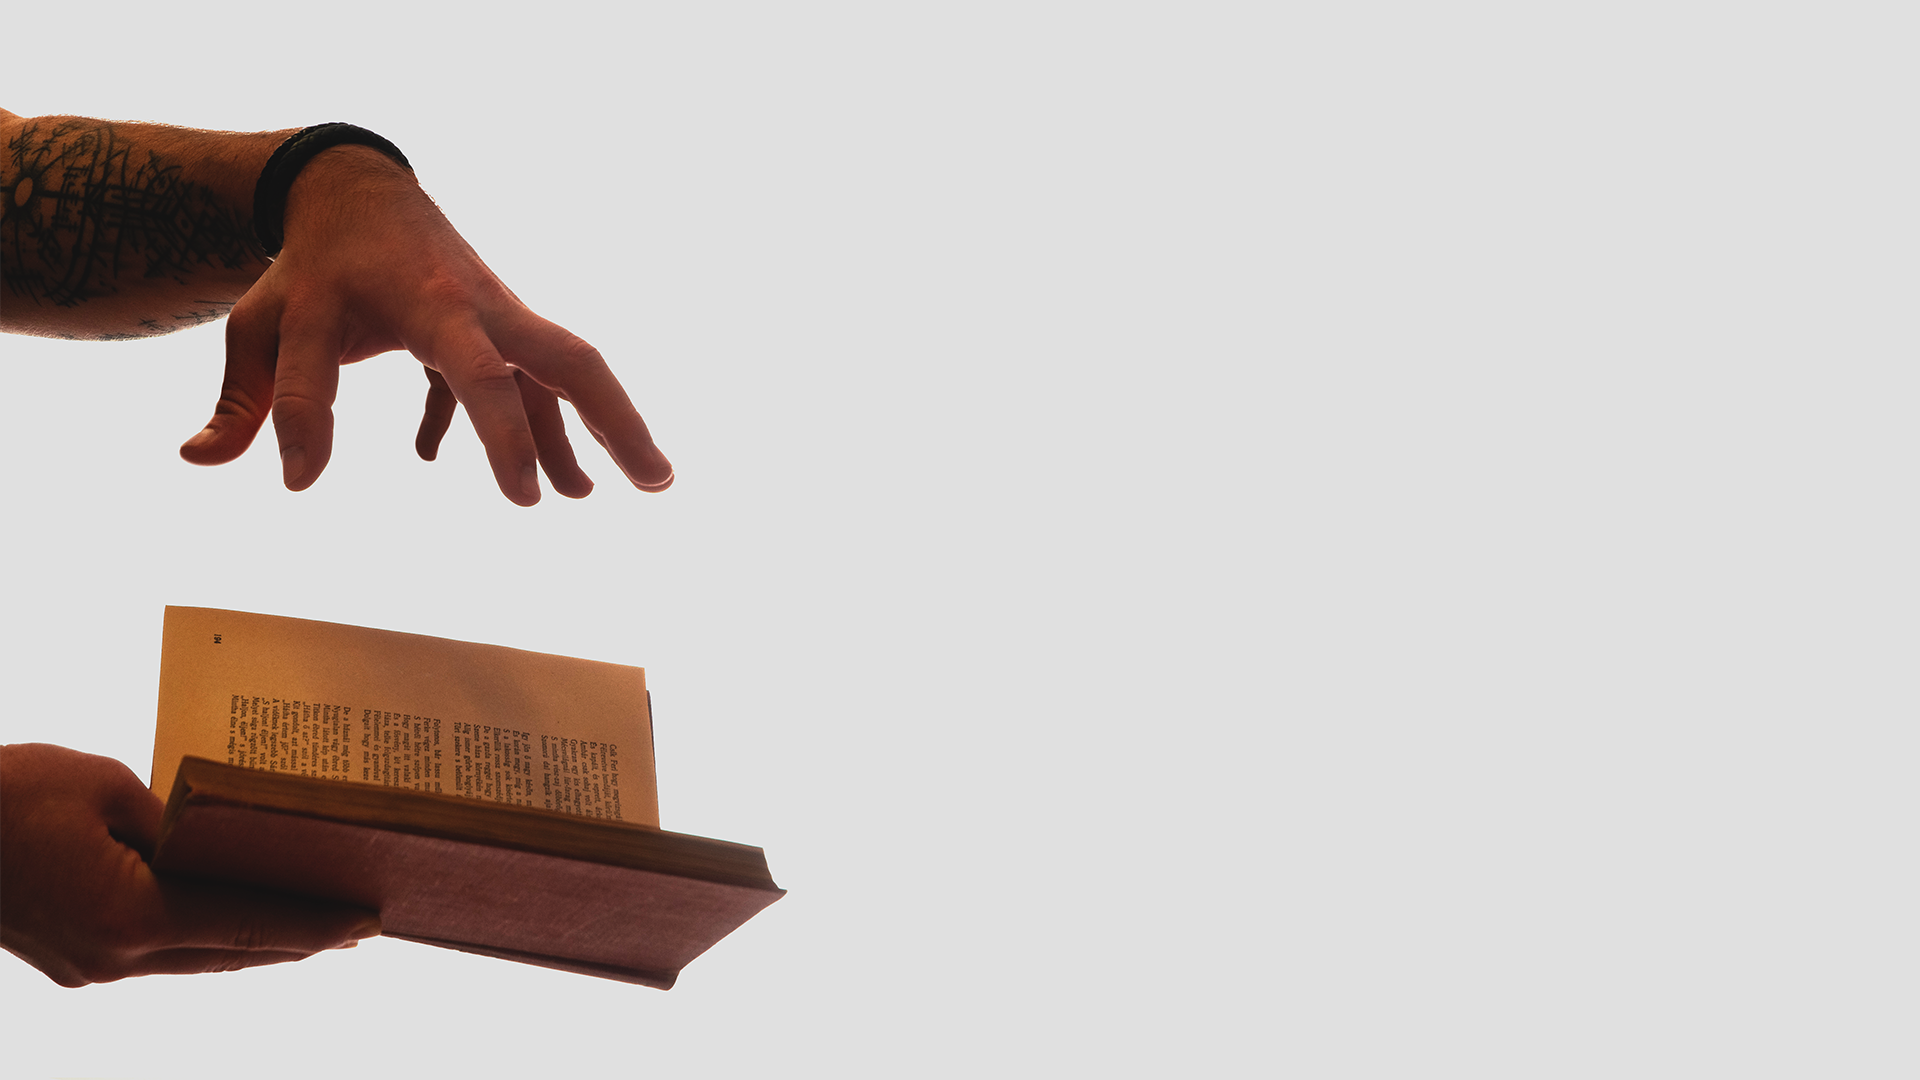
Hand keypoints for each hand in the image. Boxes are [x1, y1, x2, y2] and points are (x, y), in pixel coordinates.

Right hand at [0, 743, 379, 985]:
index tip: (369, 922)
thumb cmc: (6, 793)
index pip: (247, 925)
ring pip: (194, 959)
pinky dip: (204, 937)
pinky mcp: (74, 959)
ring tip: (312, 924)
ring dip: (253, 944)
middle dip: (298, 940)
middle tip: (359, 923)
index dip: (315, 924)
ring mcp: (90, 968)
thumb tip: (221, 840)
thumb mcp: (106, 786)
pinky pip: (158, 952)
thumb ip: (175, 820)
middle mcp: (113, 957)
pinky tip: (232, 918)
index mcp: (129, 915)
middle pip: (231, 953)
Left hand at [177, 145, 672, 504]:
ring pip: (569, 370)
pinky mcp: (500, 331)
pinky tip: (548, 480)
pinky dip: (547, 433)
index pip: (435, 372)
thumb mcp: (262, 324)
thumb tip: (203, 462)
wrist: (356, 195)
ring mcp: (496, 317)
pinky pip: (536, 387)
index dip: (420, 430)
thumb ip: (249, 396)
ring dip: (611, 427)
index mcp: (413, 302)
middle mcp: (472, 308)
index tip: (413, 490)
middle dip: (607, 421)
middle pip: (560, 360)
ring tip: (652, 484)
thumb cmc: (310, 267)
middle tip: (653, 480)